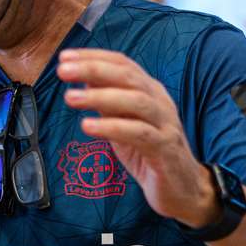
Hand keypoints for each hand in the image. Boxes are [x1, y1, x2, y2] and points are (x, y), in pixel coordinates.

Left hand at [57, 49, 215, 227]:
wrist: (182, 189)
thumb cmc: (149, 154)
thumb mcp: (123, 124)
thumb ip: (107, 103)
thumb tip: (83, 80)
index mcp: (150, 91)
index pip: (123, 64)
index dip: (94, 57)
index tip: (64, 57)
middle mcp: (160, 102)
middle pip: (128, 76)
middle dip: (94, 69)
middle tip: (63, 71)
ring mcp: (165, 124)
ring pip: (135, 101)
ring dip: (100, 96)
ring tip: (70, 98)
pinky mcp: (165, 149)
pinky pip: (139, 133)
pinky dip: (112, 127)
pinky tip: (88, 126)